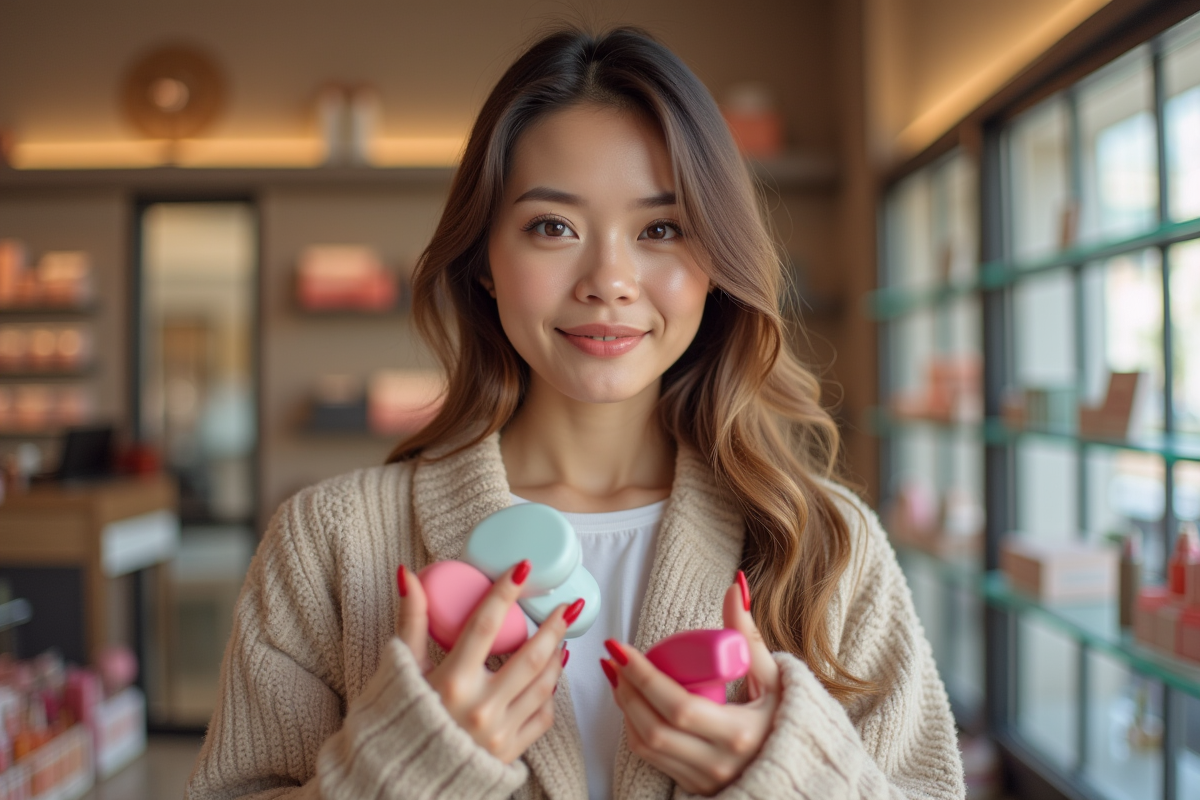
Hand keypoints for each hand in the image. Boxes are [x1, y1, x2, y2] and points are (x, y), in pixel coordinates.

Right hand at [395, 562, 581, 763]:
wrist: (403, 777)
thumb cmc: (402, 718)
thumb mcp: (404, 668)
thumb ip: (412, 621)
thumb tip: (409, 575)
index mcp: (453, 682)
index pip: (486, 625)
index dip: (506, 592)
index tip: (523, 568)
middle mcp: (480, 707)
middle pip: (530, 656)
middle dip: (554, 626)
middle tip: (568, 606)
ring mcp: (499, 731)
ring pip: (543, 685)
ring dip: (557, 657)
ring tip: (561, 637)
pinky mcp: (510, 750)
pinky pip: (542, 716)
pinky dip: (550, 692)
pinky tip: (551, 675)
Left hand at [602, 572, 780, 794]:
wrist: (801, 769)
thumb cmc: (788, 719)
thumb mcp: (775, 678)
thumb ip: (748, 635)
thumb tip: (736, 587)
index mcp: (740, 734)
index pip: (678, 706)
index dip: (645, 677)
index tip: (622, 649)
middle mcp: (718, 762)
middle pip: (654, 729)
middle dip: (627, 691)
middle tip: (615, 659)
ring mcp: (704, 778)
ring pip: (647, 746)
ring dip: (625, 709)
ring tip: (619, 676)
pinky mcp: (694, 785)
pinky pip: (653, 757)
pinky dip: (636, 728)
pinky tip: (633, 702)